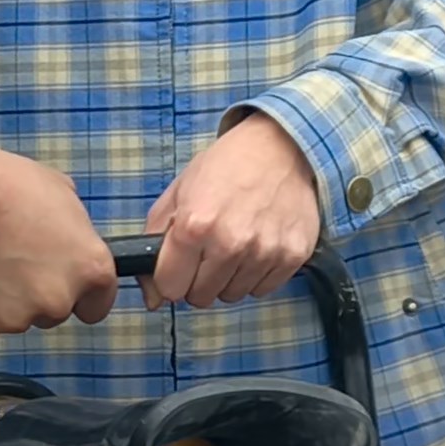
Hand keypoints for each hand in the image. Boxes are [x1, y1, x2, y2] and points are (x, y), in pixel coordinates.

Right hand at [0, 142, 116, 337]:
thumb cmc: (4, 185)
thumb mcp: (59, 191)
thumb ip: (73, 229)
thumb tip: (69, 239)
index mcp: (89, 267)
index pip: (98, 303)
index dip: (80, 290)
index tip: (61, 277)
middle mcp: (59, 300)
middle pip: (55, 309)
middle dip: (39, 291)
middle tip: (12, 257)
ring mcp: (19, 317)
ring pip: (18, 316)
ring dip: (6, 297)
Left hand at [145, 114, 321, 309]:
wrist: (279, 147)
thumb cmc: (225, 167)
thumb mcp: (177, 193)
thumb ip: (155, 243)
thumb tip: (152, 298)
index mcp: (194, 226)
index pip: (170, 288)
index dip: (170, 276)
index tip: (179, 263)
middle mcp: (230, 244)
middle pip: (201, 298)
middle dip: (198, 279)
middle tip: (208, 249)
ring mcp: (264, 252)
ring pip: (232, 295)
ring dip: (228, 277)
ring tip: (236, 242)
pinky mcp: (292, 256)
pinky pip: (262, 289)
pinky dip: (256, 274)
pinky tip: (257, 244)